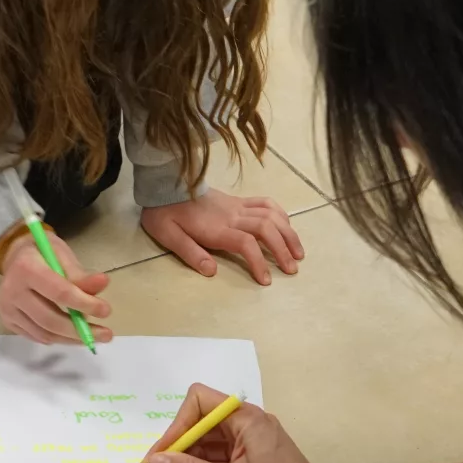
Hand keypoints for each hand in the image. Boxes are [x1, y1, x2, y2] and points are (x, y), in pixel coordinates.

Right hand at [0, 227, 112, 346]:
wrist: (14, 256)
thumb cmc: (43, 253)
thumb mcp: (62, 255)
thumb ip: (80, 274)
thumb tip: (103, 284)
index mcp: (26, 268)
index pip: (59, 293)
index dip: (84, 304)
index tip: (106, 311)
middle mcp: (12, 291)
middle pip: (50, 319)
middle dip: (80, 330)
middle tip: (105, 334)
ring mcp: (7, 309)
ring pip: (44, 333)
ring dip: (72, 338)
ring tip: (92, 336)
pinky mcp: (7, 321)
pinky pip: (37, 336)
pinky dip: (58, 339)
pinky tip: (72, 335)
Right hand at [141, 384, 336, 462]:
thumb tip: (154, 461)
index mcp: (244, 418)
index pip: (198, 402)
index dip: (176, 426)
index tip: (163, 453)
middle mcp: (243, 423)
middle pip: (198, 424)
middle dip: (175, 447)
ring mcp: (245, 442)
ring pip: (204, 444)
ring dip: (183, 462)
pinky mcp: (246, 460)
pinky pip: (215, 459)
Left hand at [142, 190, 302, 285]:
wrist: (165, 183)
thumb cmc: (164, 212)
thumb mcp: (167, 235)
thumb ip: (190, 253)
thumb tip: (211, 271)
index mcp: (216, 228)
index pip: (246, 243)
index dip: (259, 261)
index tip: (266, 280)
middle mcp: (232, 215)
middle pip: (266, 228)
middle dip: (283, 249)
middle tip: (292, 270)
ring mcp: (237, 206)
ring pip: (271, 214)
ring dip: (288, 233)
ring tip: (298, 252)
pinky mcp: (238, 200)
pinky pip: (265, 202)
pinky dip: (280, 213)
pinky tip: (287, 225)